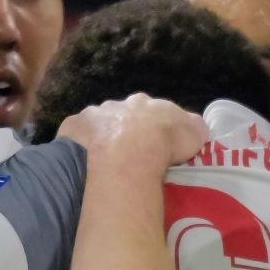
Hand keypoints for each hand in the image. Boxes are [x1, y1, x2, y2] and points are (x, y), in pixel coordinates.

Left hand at [57, 93, 208, 165]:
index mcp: (145, 103)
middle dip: (124, 131)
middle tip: (129, 156)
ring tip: (105, 165)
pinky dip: (79, 148)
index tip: (154, 145)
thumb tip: (195, 127)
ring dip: (101, 140)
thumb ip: (193, 127)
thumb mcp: (193, 133)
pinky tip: (83, 164)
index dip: (152, 128)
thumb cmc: (164, 142)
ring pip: (97, 126)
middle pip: (122, 117)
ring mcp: (94, 115)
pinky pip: (76, 136)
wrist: (127, 151)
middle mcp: (118, 105)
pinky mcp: (74, 128)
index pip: (149, 112)